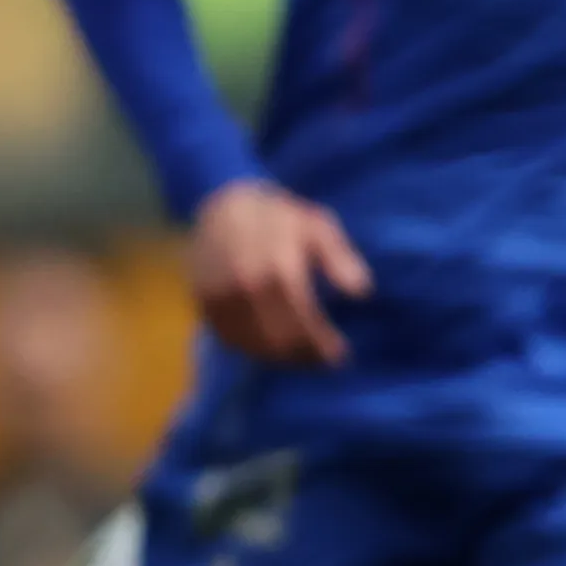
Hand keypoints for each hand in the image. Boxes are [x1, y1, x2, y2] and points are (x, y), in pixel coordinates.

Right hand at [189, 177, 370, 366]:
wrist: (221, 203)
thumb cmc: (278, 215)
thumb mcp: (317, 225)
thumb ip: (339, 258)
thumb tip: (361, 293)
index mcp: (278, 269)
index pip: (303, 324)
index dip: (322, 346)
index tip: (339, 355)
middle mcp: (245, 288)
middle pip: (278, 341)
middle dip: (303, 357)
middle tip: (320, 362)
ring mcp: (220, 298)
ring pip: (252, 344)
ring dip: (278, 358)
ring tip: (298, 359)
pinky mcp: (203, 303)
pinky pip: (229, 339)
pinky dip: (251, 349)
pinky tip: (269, 348)